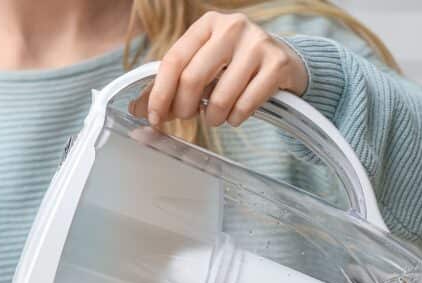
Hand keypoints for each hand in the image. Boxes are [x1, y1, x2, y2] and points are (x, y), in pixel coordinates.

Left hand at [130, 11, 307, 127]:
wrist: (283, 62)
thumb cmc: (234, 66)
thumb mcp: (203, 66)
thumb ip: (171, 85)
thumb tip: (138, 109)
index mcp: (207, 24)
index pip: (174, 60)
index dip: (160, 93)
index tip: (154, 117)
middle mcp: (232, 27)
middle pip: (193, 78)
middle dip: (185, 108)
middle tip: (188, 117)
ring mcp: (257, 44)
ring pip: (221, 96)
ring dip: (213, 117)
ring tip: (216, 116)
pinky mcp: (277, 64)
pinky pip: (245, 104)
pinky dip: (236, 118)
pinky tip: (236, 114)